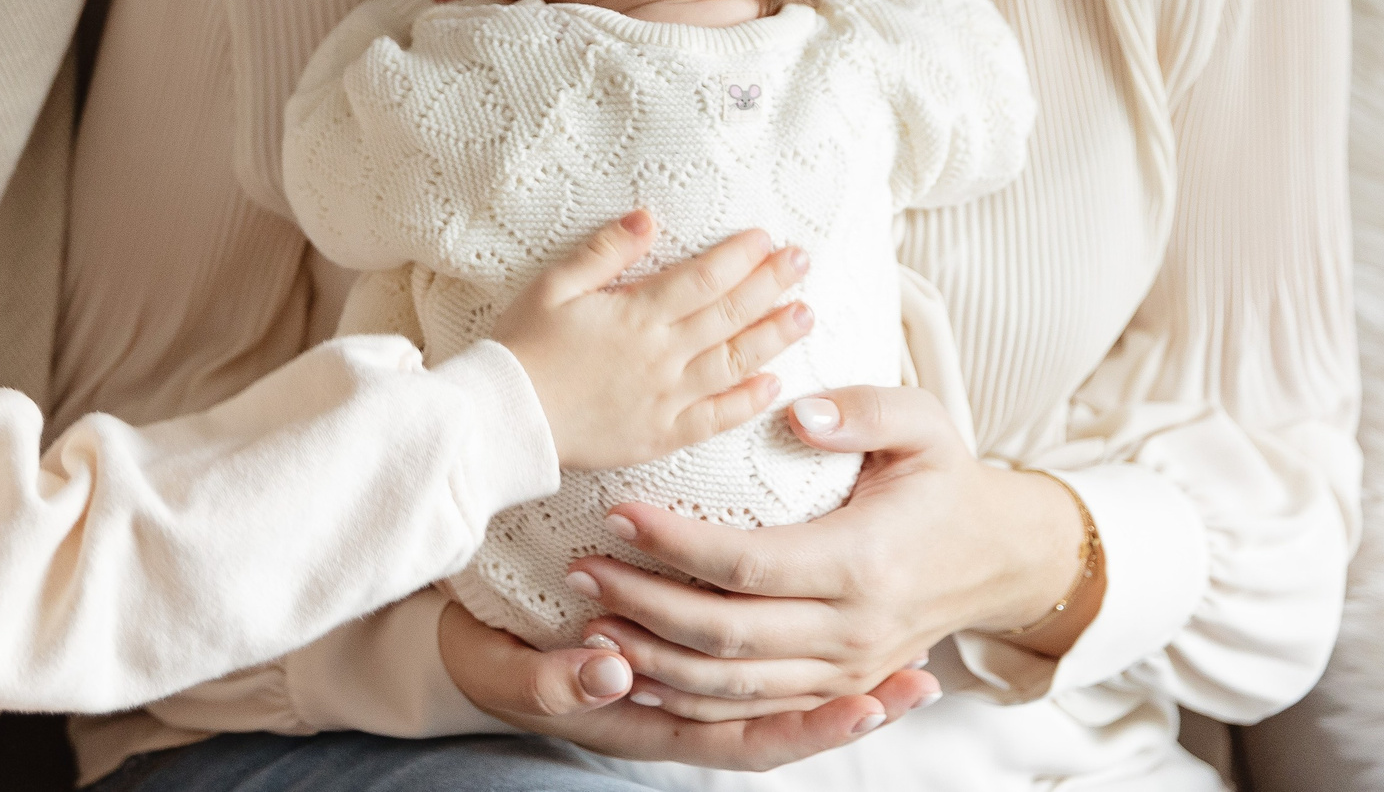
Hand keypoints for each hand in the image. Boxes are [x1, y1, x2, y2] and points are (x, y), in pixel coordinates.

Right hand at [437, 601, 939, 768]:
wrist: (462, 647)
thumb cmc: (484, 655)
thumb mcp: (505, 672)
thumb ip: (552, 681)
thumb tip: (614, 669)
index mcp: (646, 724)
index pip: (745, 737)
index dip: (809, 728)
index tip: (868, 705)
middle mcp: (677, 719)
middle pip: (781, 726)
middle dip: (853, 713)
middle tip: (921, 683)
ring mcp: (683, 696)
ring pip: (779, 702)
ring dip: (847, 689)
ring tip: (917, 670)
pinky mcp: (683, 660)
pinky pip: (760, 674)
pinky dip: (811, 663)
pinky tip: (859, 645)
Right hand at [489, 211, 810, 472]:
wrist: (506, 417)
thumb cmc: (523, 346)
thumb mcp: (554, 285)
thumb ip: (605, 251)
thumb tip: (649, 218)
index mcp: (635, 314)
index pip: (703, 278)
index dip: (740, 256)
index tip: (767, 237)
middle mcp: (660, 355)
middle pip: (728, 314)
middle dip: (771, 284)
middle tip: (803, 261)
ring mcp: (665, 398)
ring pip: (733, 363)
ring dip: (773, 337)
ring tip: (805, 314)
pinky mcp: (660, 436)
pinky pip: (715, 419)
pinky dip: (747, 401)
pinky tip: (772, 383)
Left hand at [566, 387, 1088, 715]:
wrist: (997, 556)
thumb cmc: (946, 480)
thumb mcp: (924, 423)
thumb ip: (864, 409)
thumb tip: (798, 413)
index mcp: (864, 563)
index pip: (747, 564)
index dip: (675, 544)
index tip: (618, 513)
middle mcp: (852, 631)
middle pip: (725, 634)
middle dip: (642, 605)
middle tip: (581, 570)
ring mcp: (844, 671)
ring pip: (730, 687)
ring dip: (653, 660)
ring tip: (591, 622)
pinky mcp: (836, 691)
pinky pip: (752, 713)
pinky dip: (689, 701)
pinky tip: (638, 674)